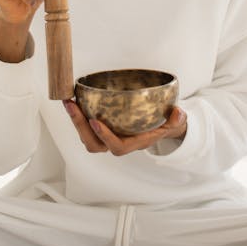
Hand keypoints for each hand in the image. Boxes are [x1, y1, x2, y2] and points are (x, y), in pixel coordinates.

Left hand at [63, 100, 186, 155]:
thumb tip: (178, 113)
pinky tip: (73, 98)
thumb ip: (176, 119)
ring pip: (87, 137)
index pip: (117, 147)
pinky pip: (86, 127)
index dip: (106, 137)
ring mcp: (108, 136)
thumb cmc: (164, 123)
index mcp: (133, 143)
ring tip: (68, 101)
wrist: (159, 126)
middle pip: (94, 144)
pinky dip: (78, 115)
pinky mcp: (102, 128)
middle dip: (80, 126)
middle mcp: (117, 142)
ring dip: (75, 121)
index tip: (96, 121)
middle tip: (72, 106)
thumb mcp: (174, 122)